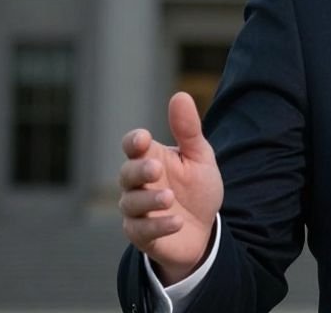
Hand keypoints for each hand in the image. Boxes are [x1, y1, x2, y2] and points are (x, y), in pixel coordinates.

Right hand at [118, 92, 224, 283]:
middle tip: (156, 168)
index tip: (143, 139)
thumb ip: (188, 130)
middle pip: (126, 173)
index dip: (133, 142)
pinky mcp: (141, 234)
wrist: (204, 229)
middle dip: (139, 170)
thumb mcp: (199, 158)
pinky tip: (177, 222)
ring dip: (149, 200)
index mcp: (150, 158)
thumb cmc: (197, 188)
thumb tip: (180, 96)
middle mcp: (138, 183)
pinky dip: (159, 226)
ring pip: (131, 203)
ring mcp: (137, 210)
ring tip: (170, 198)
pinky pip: (142, 230)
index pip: (132, 146)